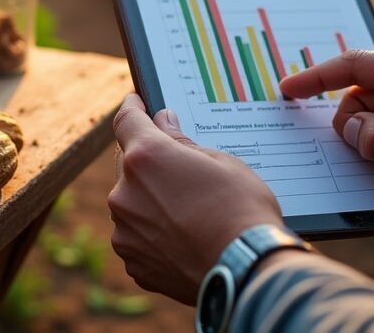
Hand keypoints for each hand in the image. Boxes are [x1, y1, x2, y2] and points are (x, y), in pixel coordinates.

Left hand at [107, 94, 281, 304]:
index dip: (133, 108)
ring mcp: (125, 230)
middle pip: (129, 164)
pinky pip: (138, 238)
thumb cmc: (242, 210)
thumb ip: (182, 141)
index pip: (126, 120)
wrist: (249, 271)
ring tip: (188, 213)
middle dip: (148, 162)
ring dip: (150, 202)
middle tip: (177, 168)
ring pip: (132, 204)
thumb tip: (163, 122)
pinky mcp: (133, 262)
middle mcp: (125, 192)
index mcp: (145, 157)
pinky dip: (154, 235)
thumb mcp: (221, 162)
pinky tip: (183, 240)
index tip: (137, 104)